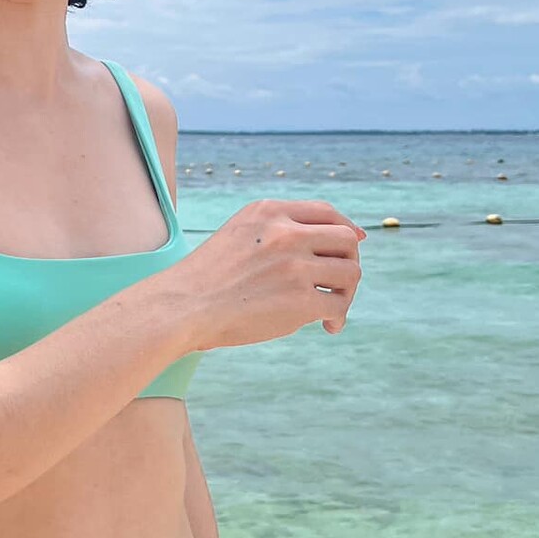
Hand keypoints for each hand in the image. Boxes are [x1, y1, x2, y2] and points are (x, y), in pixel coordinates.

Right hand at [176, 199, 366, 350]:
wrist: (182, 306)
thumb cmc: (208, 277)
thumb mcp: (239, 233)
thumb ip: (277, 230)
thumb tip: (326, 243)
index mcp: (269, 212)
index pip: (326, 212)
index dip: (346, 227)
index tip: (356, 241)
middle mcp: (286, 233)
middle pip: (346, 240)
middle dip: (349, 261)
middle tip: (339, 284)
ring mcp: (295, 266)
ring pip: (351, 272)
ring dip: (347, 292)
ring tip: (331, 308)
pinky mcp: (300, 300)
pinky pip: (339, 305)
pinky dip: (338, 317)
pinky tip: (327, 326)